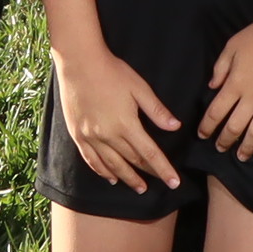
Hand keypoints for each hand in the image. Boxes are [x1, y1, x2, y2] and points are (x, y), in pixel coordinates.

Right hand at [53, 41, 184, 193]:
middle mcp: (108, 136)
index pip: (150, 153)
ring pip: (112, 165)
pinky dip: (102, 171)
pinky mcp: (78, 135)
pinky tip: (111, 178)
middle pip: (132, 161)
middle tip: (160, 183)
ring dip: (127, 178)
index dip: (163, 169)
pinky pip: (91, 160)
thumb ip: (156, 110)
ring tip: (139, 187)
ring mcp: (90, 137)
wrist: (79, 64)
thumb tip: (175, 127)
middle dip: (148, 173)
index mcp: (126, 124)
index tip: (174, 182)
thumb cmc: (112, 72)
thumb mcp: (140, 88)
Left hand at [202, 10, 252, 160]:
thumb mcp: (231, 47)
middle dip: (225, 141)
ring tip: (242, 156)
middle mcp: (251, 99)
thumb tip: (212, 87)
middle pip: (234, 127)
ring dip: (247, 147)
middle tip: (221, 148)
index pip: (215, 113)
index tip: (203, 135)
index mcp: (234, 85)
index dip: (207, 127)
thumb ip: (220, 68)